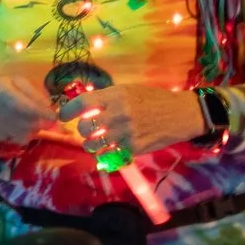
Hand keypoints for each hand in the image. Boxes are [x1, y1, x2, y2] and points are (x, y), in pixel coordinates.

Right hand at [0, 75, 55, 144]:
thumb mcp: (17, 81)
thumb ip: (34, 93)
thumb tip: (50, 108)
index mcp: (0, 91)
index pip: (23, 106)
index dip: (41, 113)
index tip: (54, 116)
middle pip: (27, 124)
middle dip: (41, 122)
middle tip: (45, 117)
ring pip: (24, 135)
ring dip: (33, 130)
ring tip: (29, 120)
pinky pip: (16, 141)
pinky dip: (22, 135)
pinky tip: (18, 126)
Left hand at [60, 84, 206, 158]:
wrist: (181, 114)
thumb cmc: (153, 99)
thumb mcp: (128, 90)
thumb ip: (106, 98)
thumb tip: (82, 106)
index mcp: (116, 96)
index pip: (82, 104)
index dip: (68, 111)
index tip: (63, 116)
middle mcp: (118, 114)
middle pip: (84, 128)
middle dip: (82, 131)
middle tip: (87, 130)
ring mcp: (126, 133)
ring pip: (94, 145)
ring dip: (91, 144)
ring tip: (97, 141)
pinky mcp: (134, 148)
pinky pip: (110, 154)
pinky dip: (107, 152)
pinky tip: (112, 147)